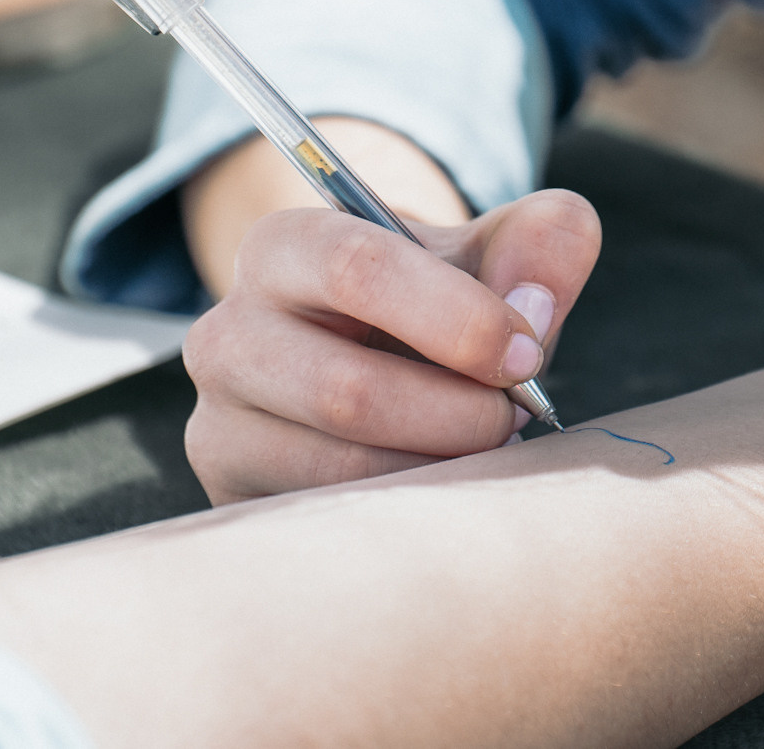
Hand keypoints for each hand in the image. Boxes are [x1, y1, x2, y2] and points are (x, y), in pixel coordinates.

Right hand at [180, 127, 600, 503]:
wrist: (385, 363)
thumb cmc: (444, 304)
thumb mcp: (499, 252)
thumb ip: (544, 242)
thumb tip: (532, 308)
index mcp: (284, 246)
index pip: (360, 269)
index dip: (459, 319)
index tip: (525, 356)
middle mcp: (227, 334)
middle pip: (348, 391)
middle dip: (459, 414)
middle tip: (514, 416)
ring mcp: (219, 425)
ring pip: (342, 470)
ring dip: (440, 467)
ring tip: (481, 446)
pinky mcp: (233, 499)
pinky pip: (331, 522)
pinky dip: (410, 511)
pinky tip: (441, 484)